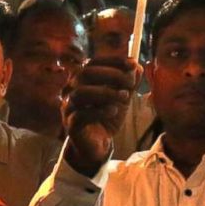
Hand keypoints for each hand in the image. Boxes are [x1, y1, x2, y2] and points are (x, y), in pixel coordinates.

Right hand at [64, 55, 137, 175]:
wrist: (96, 144)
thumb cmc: (105, 117)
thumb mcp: (121, 98)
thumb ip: (128, 83)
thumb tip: (136, 67)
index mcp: (82, 80)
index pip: (93, 62)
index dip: (112, 60)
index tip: (132, 63)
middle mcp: (71, 90)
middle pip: (84, 73)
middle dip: (111, 75)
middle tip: (130, 83)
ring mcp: (68, 107)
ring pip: (80, 93)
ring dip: (106, 92)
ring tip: (125, 97)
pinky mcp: (71, 125)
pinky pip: (80, 115)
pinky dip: (99, 111)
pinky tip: (113, 111)